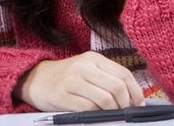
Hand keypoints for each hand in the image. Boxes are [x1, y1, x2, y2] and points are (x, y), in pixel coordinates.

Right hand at [14, 51, 144, 111]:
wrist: (35, 79)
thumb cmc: (66, 78)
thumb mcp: (87, 70)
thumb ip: (107, 78)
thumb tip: (133, 98)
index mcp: (93, 58)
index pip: (124, 74)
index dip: (135, 92)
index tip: (138, 104)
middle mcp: (83, 66)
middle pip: (117, 87)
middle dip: (125, 104)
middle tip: (125, 113)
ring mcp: (72, 80)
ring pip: (105, 99)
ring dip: (113, 112)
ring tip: (112, 115)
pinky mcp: (62, 95)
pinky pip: (88, 108)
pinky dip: (97, 116)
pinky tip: (97, 116)